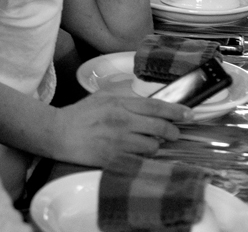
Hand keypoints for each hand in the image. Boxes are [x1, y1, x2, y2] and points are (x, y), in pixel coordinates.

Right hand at [50, 92, 188, 166]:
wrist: (58, 133)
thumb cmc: (80, 114)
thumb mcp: (99, 95)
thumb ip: (121, 90)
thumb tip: (141, 87)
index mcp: (118, 104)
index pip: (155, 106)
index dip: (175, 110)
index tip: (188, 114)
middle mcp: (122, 121)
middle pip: (160, 127)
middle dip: (172, 131)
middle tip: (173, 133)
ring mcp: (119, 141)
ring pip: (153, 145)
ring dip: (155, 144)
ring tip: (148, 142)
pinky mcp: (115, 158)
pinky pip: (141, 159)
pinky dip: (144, 156)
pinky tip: (138, 152)